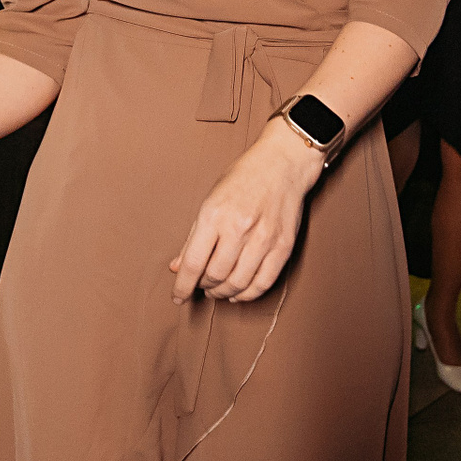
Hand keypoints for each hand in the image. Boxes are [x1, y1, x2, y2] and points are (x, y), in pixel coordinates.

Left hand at [170, 119, 322, 304]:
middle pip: (215, 276)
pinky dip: (247, 294)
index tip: (177, 296)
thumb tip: (177, 267)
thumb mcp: (210, 200)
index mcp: (215, 214)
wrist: (282, 164)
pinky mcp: (283, 247)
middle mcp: (239, 228)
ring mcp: (264, 239)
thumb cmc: (243, 178)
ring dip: (223, 293)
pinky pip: (263, 283)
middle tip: (200, 285)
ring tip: (217, 289)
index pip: (194, 263)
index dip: (182, 286)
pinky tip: (238, 292)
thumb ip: (193, 237)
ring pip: (238, 284)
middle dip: (203, 287)